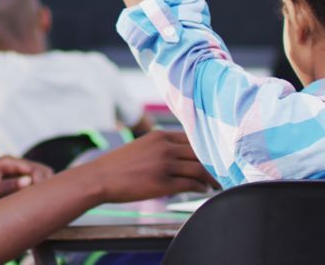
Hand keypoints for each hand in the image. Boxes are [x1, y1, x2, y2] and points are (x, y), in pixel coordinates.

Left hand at [0, 156, 52, 209]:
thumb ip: (8, 186)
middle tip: (48, 199)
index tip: (41, 195)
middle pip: (40, 169)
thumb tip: (29, 181)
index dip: (41, 180)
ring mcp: (15, 171)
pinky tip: (38, 200)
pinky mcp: (14, 180)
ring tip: (45, 201)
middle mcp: (14, 164)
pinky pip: (32, 183)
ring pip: (38, 176)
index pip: (33, 168)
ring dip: (43, 186)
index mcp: (8, 161)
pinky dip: (37, 189)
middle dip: (46, 182)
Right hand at [81, 131, 216, 203]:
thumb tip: (184, 156)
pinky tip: (203, 190)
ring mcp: (164, 165)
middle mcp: (164, 147)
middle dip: (214, 163)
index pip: (194, 138)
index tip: (216, 156)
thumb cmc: (120, 165)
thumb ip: (163, 147)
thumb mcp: (142, 146)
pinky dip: (200, 187)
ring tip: (215, 183)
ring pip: (199, 168)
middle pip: (200, 153)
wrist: (101, 178)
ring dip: (210, 177)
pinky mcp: (162, 183)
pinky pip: (190, 184)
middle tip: (223, 172)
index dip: (208, 148)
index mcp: (160, 135)